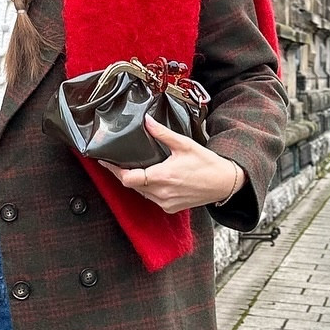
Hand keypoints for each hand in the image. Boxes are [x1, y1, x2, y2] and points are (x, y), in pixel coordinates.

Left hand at [101, 118, 244, 213]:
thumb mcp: (184, 144)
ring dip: (136, 182)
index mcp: (162, 177)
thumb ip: (162, 134)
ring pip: (141, 193)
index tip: (105, 162)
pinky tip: (151, 179)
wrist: (224, 182)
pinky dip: (148, 190)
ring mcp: (166, 203)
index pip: (128, 177)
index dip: (114, 170)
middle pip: (132, 185)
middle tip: (116, 162)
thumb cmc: (207, 163)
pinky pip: (152, 199)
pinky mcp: (171, 208)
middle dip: (123, 174)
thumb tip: (146, 121)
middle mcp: (162, 193)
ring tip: (132, 168)